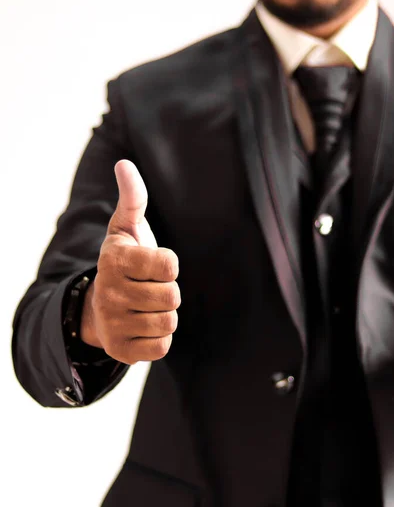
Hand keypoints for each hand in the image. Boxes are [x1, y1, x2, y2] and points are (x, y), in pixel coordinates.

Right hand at [80, 160, 180, 363]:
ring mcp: (113, 323)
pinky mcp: (121, 351)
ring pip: (168, 322)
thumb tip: (124, 164)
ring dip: (164, 314)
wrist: (98, 305)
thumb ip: (133, 198)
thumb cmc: (124, 262)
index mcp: (114, 260)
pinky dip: (159, 337)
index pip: (169, 265)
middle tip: (149, 287)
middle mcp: (109, 292)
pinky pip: (161, 346)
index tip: (154, 264)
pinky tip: (143, 325)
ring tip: (146, 305)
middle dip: (168, 290)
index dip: (169, 265)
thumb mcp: (126, 229)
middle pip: (172, 297)